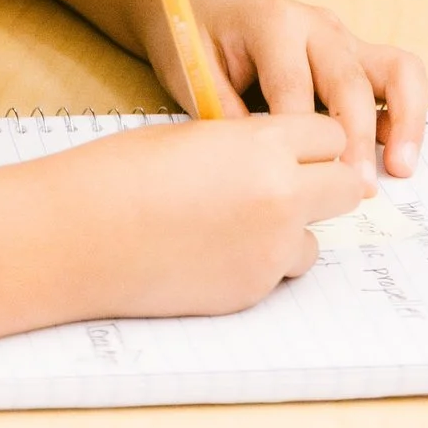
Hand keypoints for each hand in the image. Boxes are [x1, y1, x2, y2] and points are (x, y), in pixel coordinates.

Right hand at [47, 110, 366, 317]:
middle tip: (286, 184)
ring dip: (291, 230)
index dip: (311, 141)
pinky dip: (260, 263)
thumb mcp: (200, 136)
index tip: (293, 147)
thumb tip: (280, 160)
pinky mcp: (251, 291)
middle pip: (344, 187)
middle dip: (322, 184)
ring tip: (236, 223)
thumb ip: (250, 146)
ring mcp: (270, 250)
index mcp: (266, 144)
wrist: (83, 235)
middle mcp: (282, 197)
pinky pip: (279, 272)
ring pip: (315, 237)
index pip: (330, 135)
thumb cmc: (127, 171)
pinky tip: (214, 253)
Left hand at [174, 0, 427, 178]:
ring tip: (401, 168)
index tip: (301, 181)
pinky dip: (406, 116)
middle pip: (349, 81)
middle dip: (356, 138)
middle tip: (357, 188)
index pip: (295, 86)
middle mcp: (318, 26)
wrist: (209, 6)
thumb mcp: (197, 76)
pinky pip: (399, 77)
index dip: (299, 136)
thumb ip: (229, 117)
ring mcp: (345, 38)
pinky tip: (397, 156)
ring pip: (396, 68)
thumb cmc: (199, 43)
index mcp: (274, 24)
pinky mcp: (360, 54)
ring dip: (404, 121)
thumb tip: (264, 166)